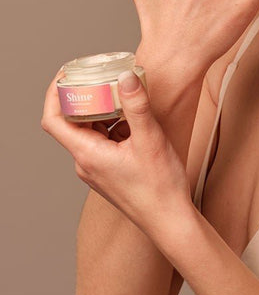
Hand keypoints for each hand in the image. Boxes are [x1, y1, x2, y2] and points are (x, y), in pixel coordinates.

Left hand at [41, 66, 192, 230]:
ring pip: (90, 132)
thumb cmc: (159, 187)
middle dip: (85, 97)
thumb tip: (125, 76)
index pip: (53, 120)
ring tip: (123, 96)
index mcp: (87, 154)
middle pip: (72, 122)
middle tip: (101, 77)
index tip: (67, 74)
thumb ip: (137, 106)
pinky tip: (135, 122)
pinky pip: (104, 143)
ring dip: (103, 112)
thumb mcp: (150, 140)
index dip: (54, 94)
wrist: (170, 220)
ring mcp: (96, 169)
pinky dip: (114, 127)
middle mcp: (85, 162)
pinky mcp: (108, 172)